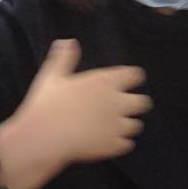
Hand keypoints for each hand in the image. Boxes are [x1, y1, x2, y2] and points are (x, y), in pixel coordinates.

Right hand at [0, 39, 150, 188]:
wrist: (44, 137)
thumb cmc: (47, 104)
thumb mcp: (53, 76)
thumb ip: (64, 58)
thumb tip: (68, 42)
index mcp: (106, 82)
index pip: (135, 75)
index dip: (131, 78)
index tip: (124, 82)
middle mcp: (118, 102)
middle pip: (144, 102)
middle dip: (135, 104)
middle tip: (121, 107)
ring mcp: (117, 126)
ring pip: (137, 125)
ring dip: (127, 125)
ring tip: (113, 127)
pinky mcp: (113, 146)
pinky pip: (127, 145)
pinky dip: (120, 144)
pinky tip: (108, 142)